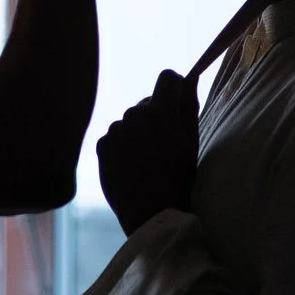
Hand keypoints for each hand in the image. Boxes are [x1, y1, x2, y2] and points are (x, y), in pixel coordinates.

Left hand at [97, 68, 199, 234]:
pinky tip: (133, 166)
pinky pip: (116, 136)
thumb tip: (189, 81)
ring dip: (139, 131)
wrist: (152, 216)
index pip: (167, 78)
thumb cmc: (179, 181)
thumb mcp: (192, 144)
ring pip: (131, 120)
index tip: (178, 101)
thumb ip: (189, 108)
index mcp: (160, 113)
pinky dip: (124, 145)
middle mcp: (133, 116)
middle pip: (148, 103)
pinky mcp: (102, 145)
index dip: (176, 87)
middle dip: (157, 116)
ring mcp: (115, 130)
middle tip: (165, 145)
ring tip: (148, 160)